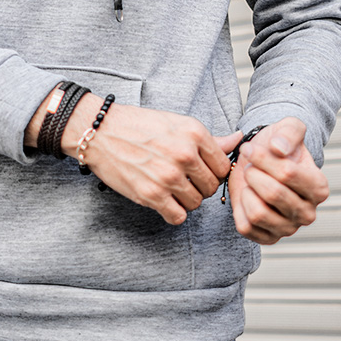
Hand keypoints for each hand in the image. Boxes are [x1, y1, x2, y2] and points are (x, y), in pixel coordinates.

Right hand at [62, 97, 241, 226]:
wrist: (101, 132)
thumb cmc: (139, 125)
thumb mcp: (178, 123)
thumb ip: (210, 139)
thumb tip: (238, 141)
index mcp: (194, 133)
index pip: (224, 166)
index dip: (213, 170)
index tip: (201, 170)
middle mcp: (184, 154)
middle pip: (212, 187)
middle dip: (201, 186)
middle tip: (185, 179)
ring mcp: (168, 176)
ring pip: (196, 203)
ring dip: (186, 199)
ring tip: (171, 187)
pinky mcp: (151, 195)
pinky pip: (178, 216)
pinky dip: (173, 212)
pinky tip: (163, 199)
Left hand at [228, 117, 327, 244]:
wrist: (261, 162)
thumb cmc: (278, 146)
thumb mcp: (288, 128)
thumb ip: (289, 132)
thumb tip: (279, 148)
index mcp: (319, 188)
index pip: (287, 173)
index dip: (262, 158)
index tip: (249, 148)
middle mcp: (308, 213)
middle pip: (273, 193)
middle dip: (253, 173)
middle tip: (249, 165)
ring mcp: (288, 229)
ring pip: (258, 213)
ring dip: (246, 191)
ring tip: (249, 181)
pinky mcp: (268, 239)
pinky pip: (246, 227)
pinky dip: (239, 208)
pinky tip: (246, 196)